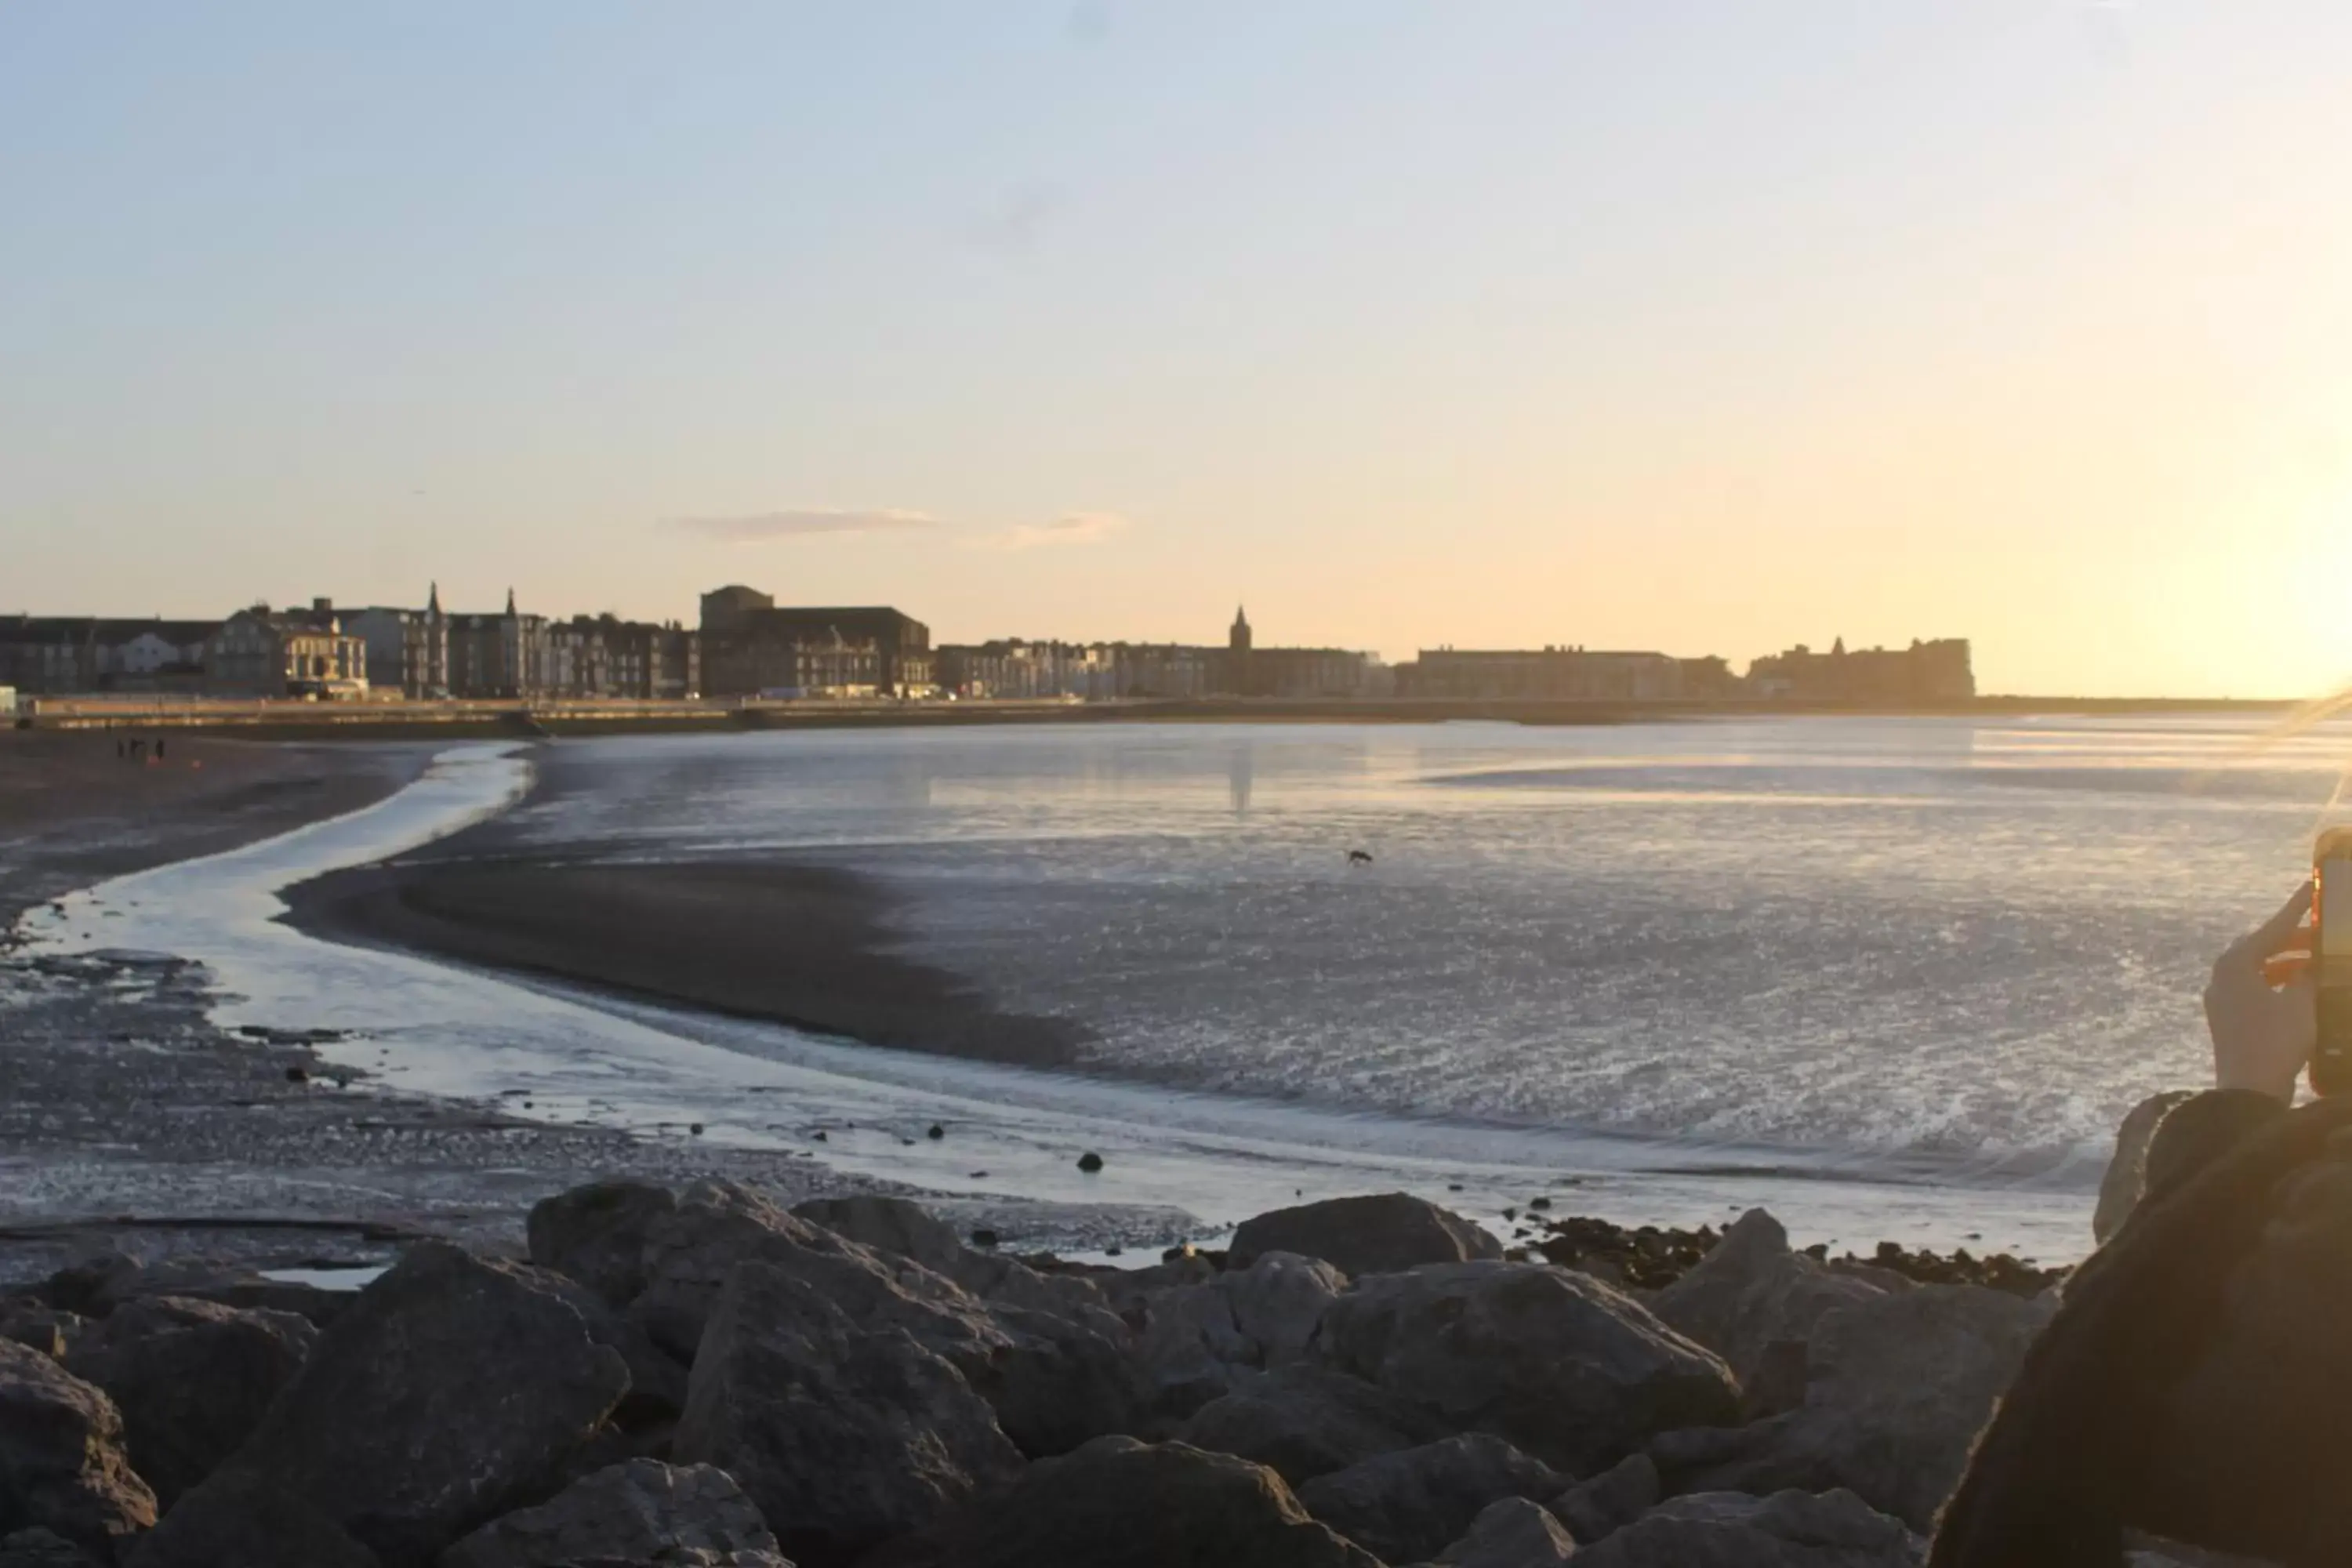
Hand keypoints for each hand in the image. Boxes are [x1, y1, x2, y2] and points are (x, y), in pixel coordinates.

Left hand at [2204, 885, 2317, 1101]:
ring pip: (2258, 969)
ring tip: (2320, 962)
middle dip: (2293, 940)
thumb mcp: (2301, 1002)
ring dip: (2288, 964)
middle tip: (2324, 936)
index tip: (2313, 887)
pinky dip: (2279, 984)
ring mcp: (2221, 998)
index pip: (2271, 929)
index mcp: (2234, 964)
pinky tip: (2303, 989)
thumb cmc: (2275, 1041)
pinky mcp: (2228, 1019)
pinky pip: (2256, 990)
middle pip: (2261, 947)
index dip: (2296, 908)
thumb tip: (2310, 965)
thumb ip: (2307, 976)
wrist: (2248, 1090)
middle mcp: (2221, 976)